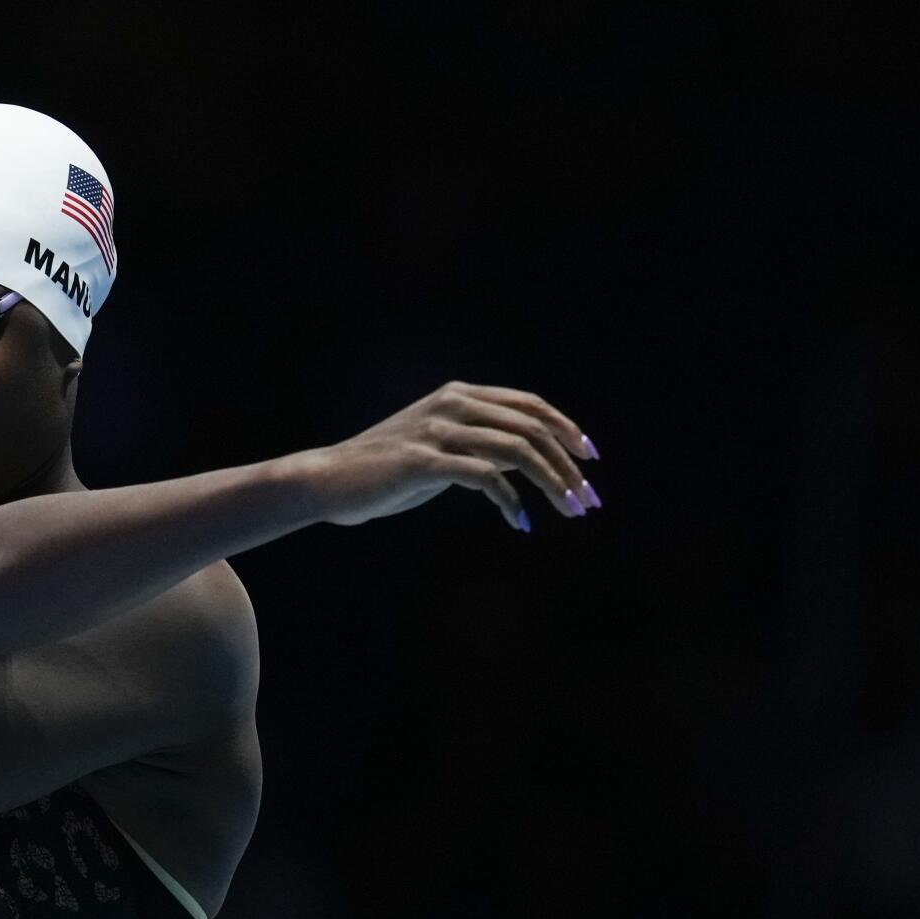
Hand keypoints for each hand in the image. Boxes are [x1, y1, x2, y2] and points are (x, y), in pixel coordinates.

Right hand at [302, 380, 601, 529]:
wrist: (330, 480)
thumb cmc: (387, 471)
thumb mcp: (442, 450)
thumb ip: (482, 445)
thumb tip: (532, 460)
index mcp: (459, 395)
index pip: (530, 405)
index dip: (566, 429)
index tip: (589, 461)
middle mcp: (452, 405)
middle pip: (531, 428)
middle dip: (567, 466)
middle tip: (588, 501)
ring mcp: (437, 430)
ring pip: (516, 450)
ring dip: (551, 484)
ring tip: (568, 513)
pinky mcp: (423, 461)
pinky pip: (484, 477)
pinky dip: (510, 502)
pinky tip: (519, 522)